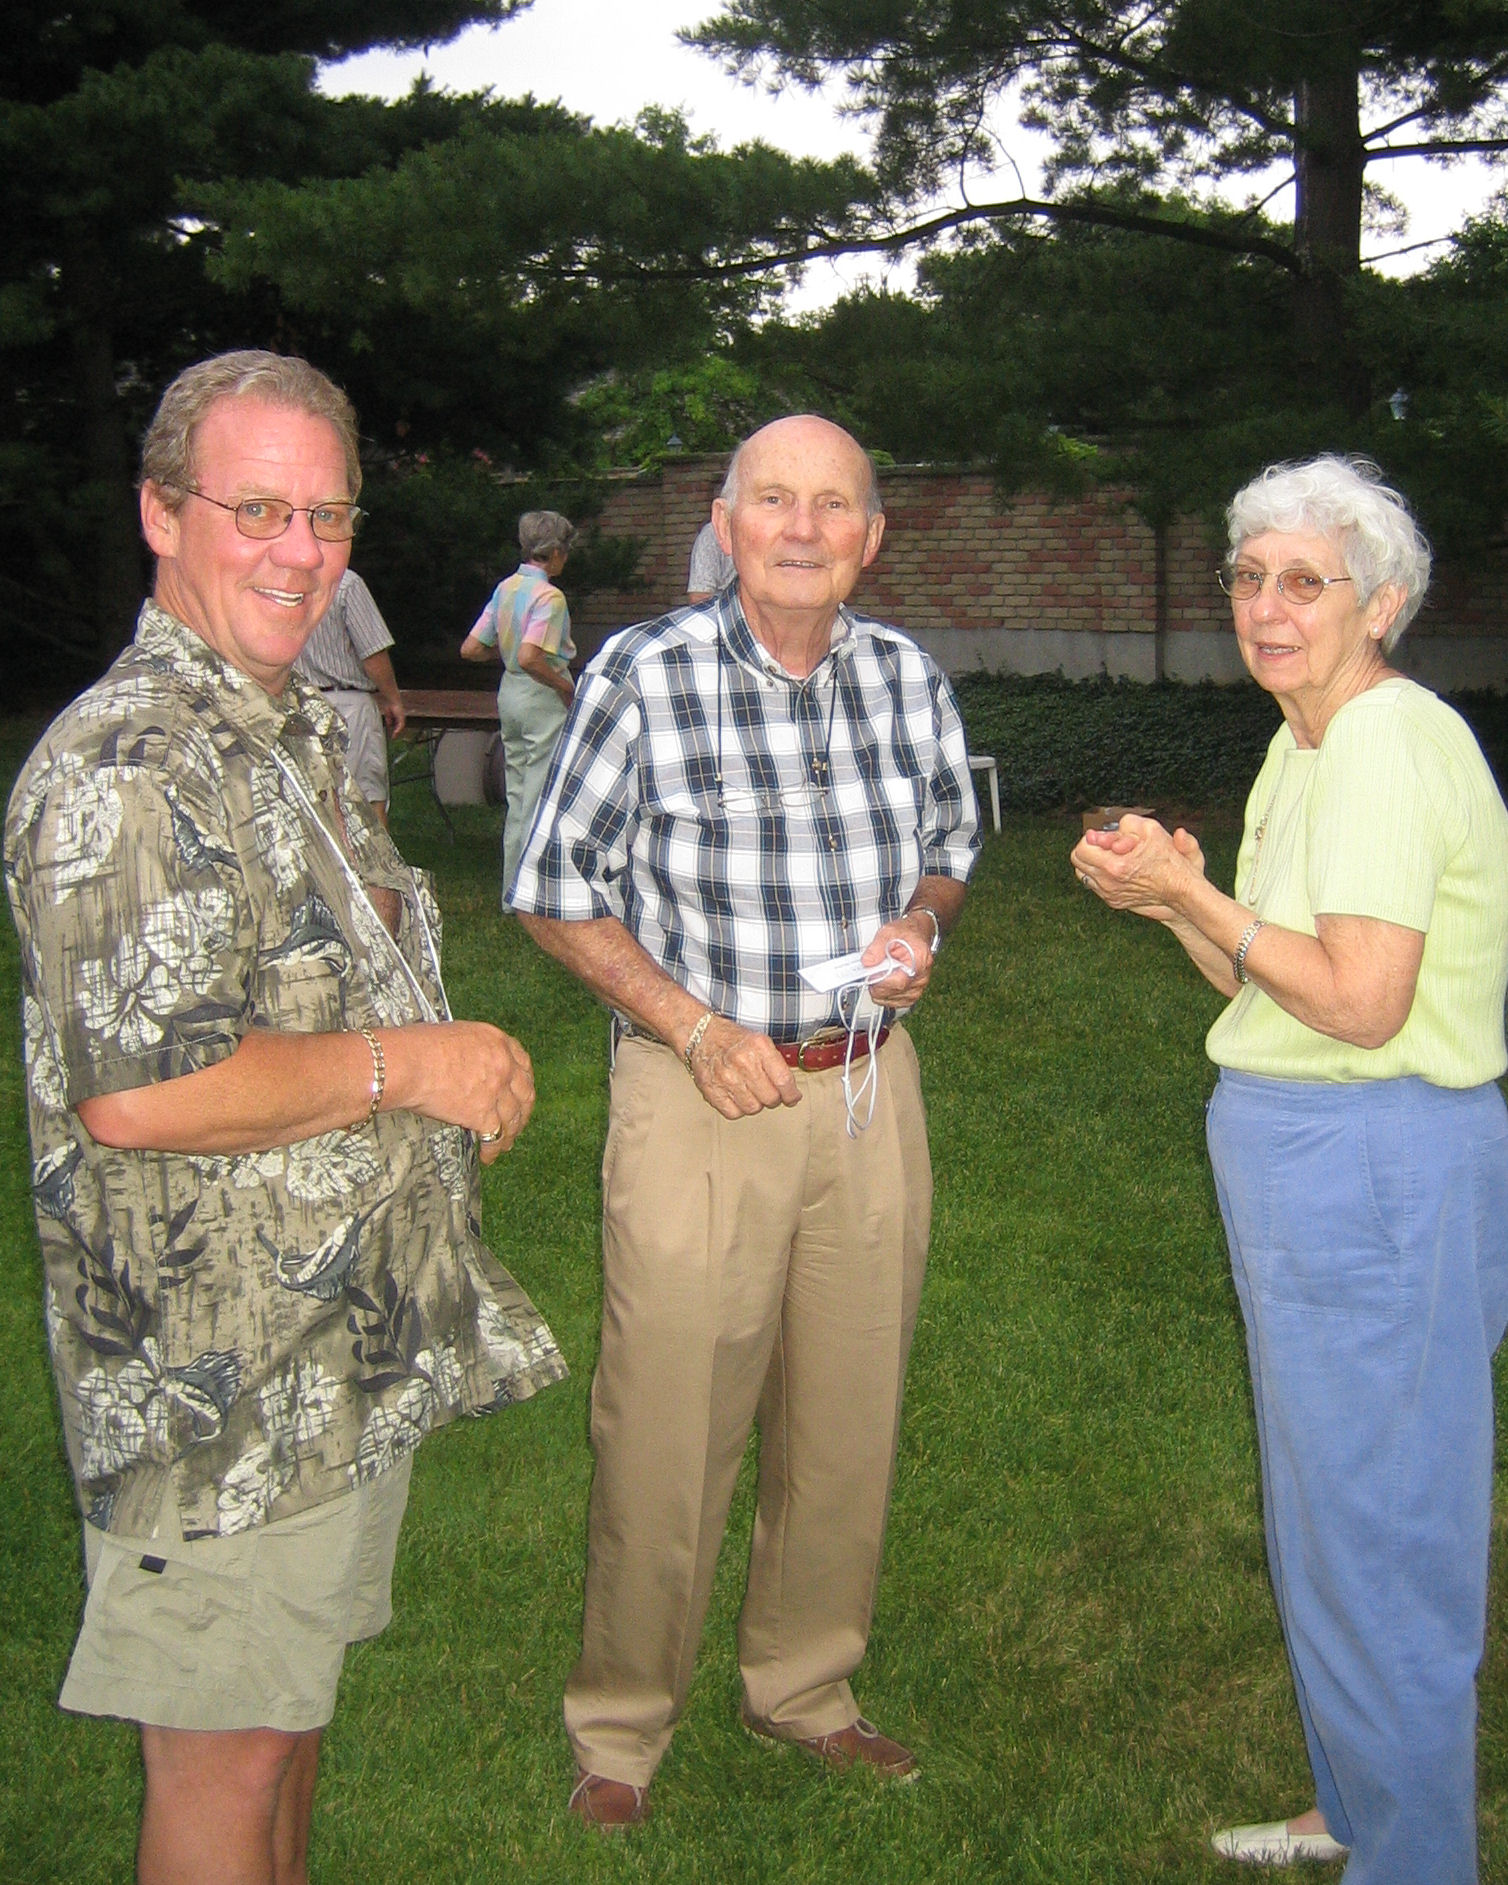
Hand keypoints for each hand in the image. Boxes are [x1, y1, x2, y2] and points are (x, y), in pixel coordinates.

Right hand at [379, 694, 406, 736]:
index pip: (396, 726)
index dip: (394, 730)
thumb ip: (389, 720)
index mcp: (397, 718)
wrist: (392, 701)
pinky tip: (396, 732)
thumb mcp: (388, 715)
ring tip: (394, 736)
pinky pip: (401, 725)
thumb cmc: (390, 706)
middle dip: (396, 733)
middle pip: (399, 728)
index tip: (392, 735)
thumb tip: (389, 726)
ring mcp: (402, 718)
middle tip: (393, 738)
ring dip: (397, 732)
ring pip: (401, 727)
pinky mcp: (402, 717)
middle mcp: (400, 718)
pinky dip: (398, 729)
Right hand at [392, 1021, 534, 1162]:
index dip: (524, 1081)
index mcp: (497, 1042)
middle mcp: (503, 1066)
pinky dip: (492, 1149)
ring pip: (512, 1119)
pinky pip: (494, 1137)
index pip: (522, 1063)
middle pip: (525, 1093)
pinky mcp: (483, 1115)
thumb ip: (472, 1050)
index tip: (522, 1091)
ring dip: (509, 1135)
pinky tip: (488, 1156)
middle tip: (518, 1122)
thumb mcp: (457, 1035)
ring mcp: (496, 1092)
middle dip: (523, 1111)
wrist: (409, 1063)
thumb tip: (468, 1065)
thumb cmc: (419, 1046)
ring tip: (504, 1144)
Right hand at [685, 1016, 800, 1118]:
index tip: (792, 1097)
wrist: (701, 1036)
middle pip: (770, 1098)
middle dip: (773, 1098)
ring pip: (753, 1108)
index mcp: (759, 1046)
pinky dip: (738, 1108)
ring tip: (750, 1091)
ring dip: (755, 1103)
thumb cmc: (732, 1039)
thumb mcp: (760, 1041)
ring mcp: (726, 1077)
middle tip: (768, 1091)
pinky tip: (737, 1096)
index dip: (791, 1094)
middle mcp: (743, 1061)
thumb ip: (776, 1063)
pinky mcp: (712, 1090)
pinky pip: (734, 1113)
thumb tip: (791, 1089)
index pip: (784, 1080)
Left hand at [860, 912, 935, 1008]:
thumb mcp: (888, 932)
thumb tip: (867, 963)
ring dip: (879, 989)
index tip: (869, 973)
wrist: (916, 935)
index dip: (880, 980)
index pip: (899, 982)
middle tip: (871, 970)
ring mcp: (918, 989)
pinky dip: (883, 994)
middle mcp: (922, 977)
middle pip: (893, 992)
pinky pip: (892, 1003)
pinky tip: (882, 982)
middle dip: (876, 983)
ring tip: (879, 973)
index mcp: (920, 960)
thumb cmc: (905, 934)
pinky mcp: (911, 996)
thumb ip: (876, 947)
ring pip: (890, 1000)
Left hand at [1070, 815, 1203, 920]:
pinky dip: (1100, 875)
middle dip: (1089, 849)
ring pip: (1082, 874)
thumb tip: (1099, 833)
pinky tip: (1115, 868)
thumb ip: (1125, 825)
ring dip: (1092, 862)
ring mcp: (1109, 894)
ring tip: (1109, 856)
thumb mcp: (1151, 830)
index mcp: (1115, 866)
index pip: (1082, 848)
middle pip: (1078, 861)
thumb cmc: (1169, 859)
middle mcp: (1108, 883)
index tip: (1102, 836)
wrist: (1180, 890)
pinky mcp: (1113, 901)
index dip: (1092, 837)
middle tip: (1104, 844)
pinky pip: (1094, 885)